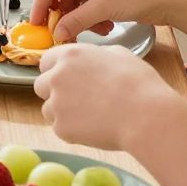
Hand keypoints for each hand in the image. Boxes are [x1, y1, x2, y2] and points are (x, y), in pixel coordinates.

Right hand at [32, 0, 164, 39]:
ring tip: (97, 30)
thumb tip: (55, 35)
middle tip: (64, 37)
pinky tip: (106, 27)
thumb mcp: (101, 8)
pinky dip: (92, 22)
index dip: (39, 8)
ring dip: (80, 22)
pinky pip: (88, 11)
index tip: (37, 28)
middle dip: (63, 19)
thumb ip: (74, 22)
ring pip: (75, 7)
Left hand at [33, 42, 177, 154]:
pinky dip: (73, 131)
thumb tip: (92, 60)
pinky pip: (60, 129)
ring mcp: (57, 104)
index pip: (46, 61)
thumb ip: (96, 55)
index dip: (56, 70)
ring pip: (48, 109)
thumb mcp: (119, 54)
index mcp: (70, 55)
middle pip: (41, 85)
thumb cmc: (138, 83)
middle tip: (78, 100)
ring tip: (91, 116)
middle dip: (55, 92)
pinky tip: (94, 128)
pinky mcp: (61, 128)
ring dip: (63, 113)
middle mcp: (57, 77)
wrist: (145, 115)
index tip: (67, 79)